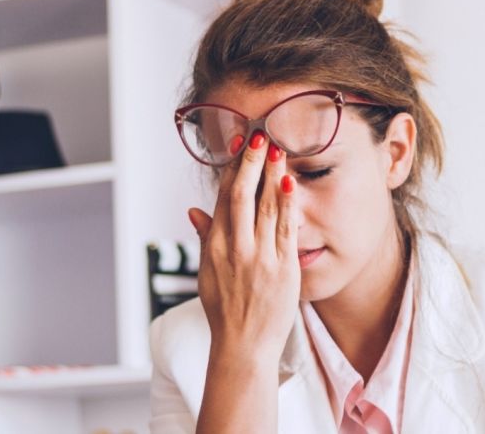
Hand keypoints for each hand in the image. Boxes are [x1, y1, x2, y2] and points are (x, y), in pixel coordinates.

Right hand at [188, 131, 299, 363]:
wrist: (243, 346)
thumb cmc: (226, 310)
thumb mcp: (207, 273)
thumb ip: (205, 237)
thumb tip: (194, 210)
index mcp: (214, 247)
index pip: (222, 199)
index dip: (231, 170)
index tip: (240, 147)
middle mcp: (234, 248)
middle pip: (241, 196)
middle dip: (251, 164)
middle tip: (260, 138)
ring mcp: (259, 257)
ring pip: (265, 207)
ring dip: (271, 175)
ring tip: (278, 150)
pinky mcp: (282, 268)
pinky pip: (285, 228)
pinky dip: (287, 203)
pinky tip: (290, 182)